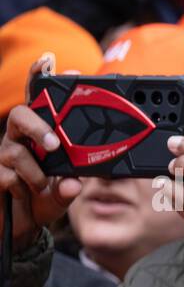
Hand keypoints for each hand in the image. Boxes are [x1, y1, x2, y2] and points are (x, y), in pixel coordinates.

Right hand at [0, 56, 82, 251]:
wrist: (22, 226)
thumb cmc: (45, 199)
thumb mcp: (65, 193)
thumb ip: (69, 188)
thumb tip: (72, 184)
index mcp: (40, 134)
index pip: (38, 101)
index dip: (39, 78)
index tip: (49, 60)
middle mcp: (19, 138)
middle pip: (21, 116)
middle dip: (38, 128)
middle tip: (55, 145)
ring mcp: (4, 153)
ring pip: (17, 153)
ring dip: (35, 174)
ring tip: (42, 187)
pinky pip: (8, 176)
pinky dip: (23, 189)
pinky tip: (26, 194)